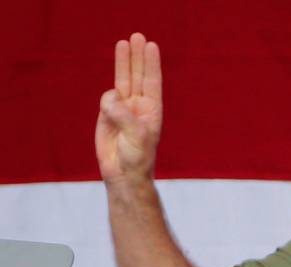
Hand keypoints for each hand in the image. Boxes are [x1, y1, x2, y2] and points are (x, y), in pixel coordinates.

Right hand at [96, 33, 162, 183]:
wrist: (122, 173)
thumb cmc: (136, 157)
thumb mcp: (135, 135)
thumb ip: (123, 114)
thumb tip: (110, 96)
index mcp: (152, 110)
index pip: (151, 82)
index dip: (151, 64)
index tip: (151, 46)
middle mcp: (138, 106)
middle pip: (137, 75)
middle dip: (137, 56)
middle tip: (137, 36)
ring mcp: (123, 108)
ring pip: (122, 80)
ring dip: (123, 62)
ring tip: (123, 43)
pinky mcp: (107, 114)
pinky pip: (106, 99)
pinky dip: (107, 100)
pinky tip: (110, 111)